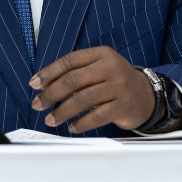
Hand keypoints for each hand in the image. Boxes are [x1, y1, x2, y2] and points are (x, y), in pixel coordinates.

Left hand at [29, 47, 155, 132]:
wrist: (146, 95)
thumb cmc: (115, 81)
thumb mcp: (99, 68)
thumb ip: (75, 72)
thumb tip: (43, 84)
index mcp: (101, 54)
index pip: (70, 61)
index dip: (49, 72)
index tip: (34, 84)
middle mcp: (111, 68)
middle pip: (74, 80)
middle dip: (51, 93)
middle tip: (37, 104)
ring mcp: (118, 87)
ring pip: (83, 99)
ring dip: (62, 111)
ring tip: (50, 119)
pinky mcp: (123, 106)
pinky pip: (97, 116)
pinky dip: (81, 123)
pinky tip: (71, 127)